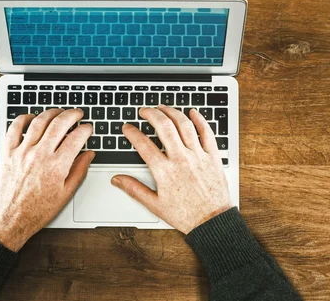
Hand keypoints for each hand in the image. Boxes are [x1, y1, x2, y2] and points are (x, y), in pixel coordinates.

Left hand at [0, 108, 93, 250]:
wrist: (13, 217)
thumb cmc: (39, 209)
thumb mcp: (66, 193)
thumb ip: (79, 170)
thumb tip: (89, 154)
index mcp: (57, 166)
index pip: (76, 138)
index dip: (85, 129)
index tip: (88, 128)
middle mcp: (40, 155)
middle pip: (59, 123)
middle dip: (72, 115)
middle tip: (77, 113)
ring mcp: (23, 152)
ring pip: (39, 121)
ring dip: (51, 113)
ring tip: (59, 112)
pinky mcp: (8, 152)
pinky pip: (14, 128)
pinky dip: (23, 118)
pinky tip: (32, 117)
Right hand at [111, 105, 230, 233]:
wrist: (212, 222)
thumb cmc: (186, 215)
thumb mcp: (155, 205)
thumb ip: (134, 189)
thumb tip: (117, 180)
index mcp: (165, 171)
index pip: (143, 144)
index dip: (132, 133)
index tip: (127, 128)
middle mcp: (181, 159)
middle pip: (164, 127)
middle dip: (151, 114)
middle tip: (144, 111)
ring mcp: (198, 156)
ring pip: (184, 125)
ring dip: (172, 112)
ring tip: (162, 107)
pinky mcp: (212, 156)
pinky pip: (207, 132)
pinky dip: (200, 119)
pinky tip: (192, 112)